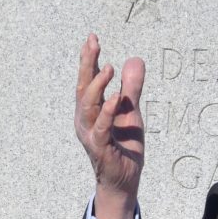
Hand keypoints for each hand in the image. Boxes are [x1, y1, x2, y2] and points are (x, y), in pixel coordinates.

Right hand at [75, 33, 144, 218]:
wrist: (123, 181)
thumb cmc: (123, 146)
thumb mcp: (131, 112)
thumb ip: (132, 88)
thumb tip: (135, 59)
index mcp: (90, 110)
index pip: (87, 80)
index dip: (88, 59)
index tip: (92, 38)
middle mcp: (85, 120)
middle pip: (83, 88)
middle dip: (87, 65)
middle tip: (93, 43)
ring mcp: (91, 134)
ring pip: (88, 106)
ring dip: (97, 86)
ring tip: (108, 68)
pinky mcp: (101, 148)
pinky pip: (101, 129)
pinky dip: (107, 113)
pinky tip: (115, 98)